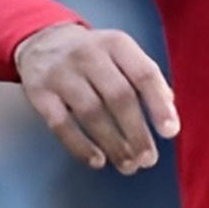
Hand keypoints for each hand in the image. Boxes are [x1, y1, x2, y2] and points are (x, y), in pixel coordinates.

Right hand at [15, 20, 178, 173]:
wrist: (44, 41)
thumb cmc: (96, 56)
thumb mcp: (122, 54)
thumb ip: (145, 79)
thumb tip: (168, 112)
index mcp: (117, 45)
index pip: (143, 74)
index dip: (158, 105)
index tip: (170, 132)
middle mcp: (89, 55)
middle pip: (118, 97)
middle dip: (137, 132)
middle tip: (148, 159)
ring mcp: (61, 73)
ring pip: (91, 113)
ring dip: (113, 144)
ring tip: (129, 166)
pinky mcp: (39, 92)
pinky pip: (61, 124)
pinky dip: (80, 146)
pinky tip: (97, 161)